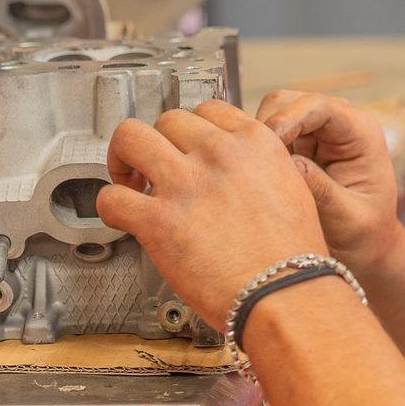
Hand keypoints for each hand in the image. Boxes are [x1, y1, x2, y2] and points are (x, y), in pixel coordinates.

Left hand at [95, 100, 327, 329]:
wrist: (288, 294)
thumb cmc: (294, 259)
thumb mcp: (293, 190)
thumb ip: (261, 169)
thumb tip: (239, 172)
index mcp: (254, 143)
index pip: (208, 111)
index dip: (191, 132)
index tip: (186, 149)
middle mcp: (218, 154)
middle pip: (167, 120)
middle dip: (159, 143)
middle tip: (157, 168)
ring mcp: (186, 184)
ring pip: (130, 139)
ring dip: (123, 157)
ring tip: (129, 180)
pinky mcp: (158, 220)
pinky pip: (112, 197)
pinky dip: (110, 206)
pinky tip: (122, 216)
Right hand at [257, 91, 401, 274]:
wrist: (367, 248)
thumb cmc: (367, 235)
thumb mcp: (349, 219)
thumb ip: (322, 192)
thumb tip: (289, 164)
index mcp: (361, 134)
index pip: (319, 106)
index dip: (288, 119)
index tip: (268, 144)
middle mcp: (338, 125)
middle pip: (288, 102)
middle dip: (266, 128)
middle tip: (254, 164)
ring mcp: (316, 133)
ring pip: (271, 115)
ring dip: (258, 140)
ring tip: (257, 175)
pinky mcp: (299, 146)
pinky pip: (267, 136)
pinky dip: (257, 151)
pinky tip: (258, 178)